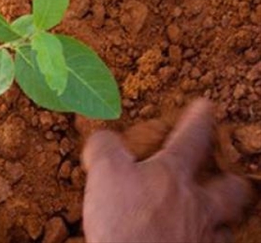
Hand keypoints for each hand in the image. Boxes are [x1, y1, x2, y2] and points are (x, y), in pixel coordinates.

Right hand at [82, 99, 251, 242]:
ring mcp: (202, 237)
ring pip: (226, 225)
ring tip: (211, 216)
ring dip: (220, 218)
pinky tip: (190, 242)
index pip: (192, 138)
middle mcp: (197, 204)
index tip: (206, 106)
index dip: (199, 119)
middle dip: (232, 179)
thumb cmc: (124, 221)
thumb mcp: (104, 172)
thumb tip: (104, 137)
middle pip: (231, 188)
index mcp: (174, 174)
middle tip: (227, 176)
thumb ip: (105, 148)